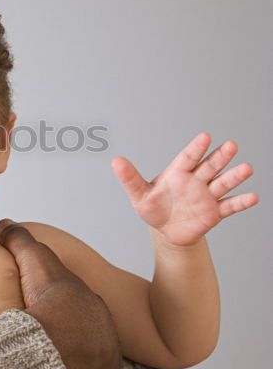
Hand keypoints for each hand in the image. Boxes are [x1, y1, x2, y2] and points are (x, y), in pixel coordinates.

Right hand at [0, 219, 119, 368]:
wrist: (61, 345)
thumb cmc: (49, 302)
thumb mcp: (34, 262)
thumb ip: (20, 240)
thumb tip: (4, 223)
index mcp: (92, 309)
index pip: (79, 311)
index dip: (64, 313)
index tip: (50, 321)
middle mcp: (103, 337)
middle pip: (87, 341)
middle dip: (72, 345)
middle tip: (48, 352)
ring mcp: (103, 366)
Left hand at [112, 133, 257, 246]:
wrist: (166, 232)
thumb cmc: (153, 209)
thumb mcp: (139, 195)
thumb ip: (130, 178)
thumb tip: (115, 161)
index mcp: (177, 173)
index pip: (188, 157)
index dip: (196, 148)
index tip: (205, 137)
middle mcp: (196, 181)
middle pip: (209, 166)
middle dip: (220, 157)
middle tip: (231, 145)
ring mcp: (207, 195)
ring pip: (222, 183)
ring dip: (234, 176)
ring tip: (246, 168)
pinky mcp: (215, 212)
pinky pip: (229, 206)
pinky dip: (241, 202)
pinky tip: (253, 197)